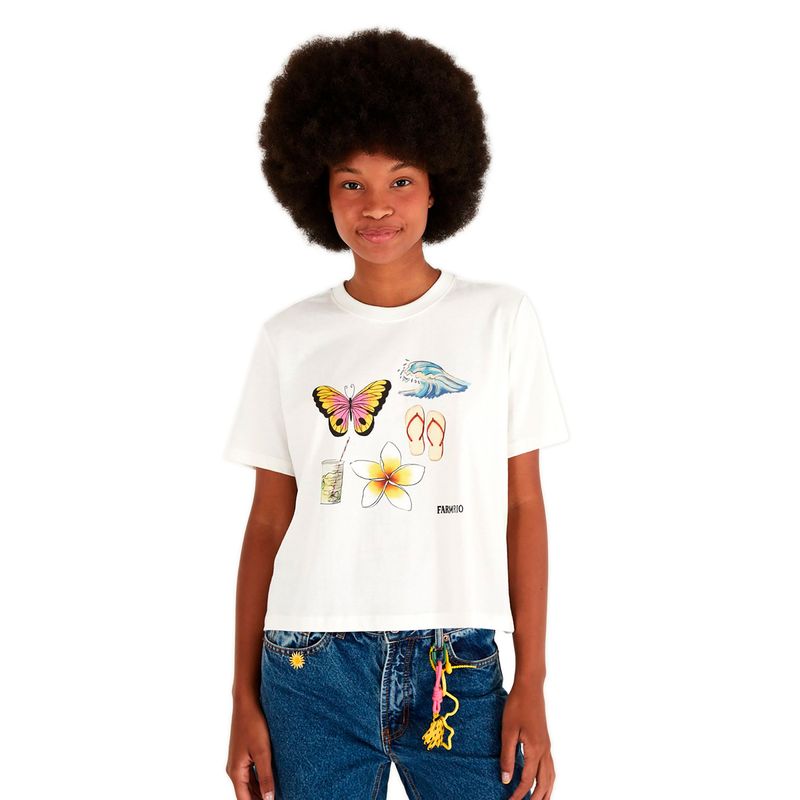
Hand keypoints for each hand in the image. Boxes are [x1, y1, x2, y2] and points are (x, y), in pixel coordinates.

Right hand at [226, 695, 274, 799]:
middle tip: (280, 797)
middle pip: (247, 793)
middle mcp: (235, 769)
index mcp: (236, 772)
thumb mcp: (262, 752)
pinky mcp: (244, 753)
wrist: (247, 702)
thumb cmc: (253, 724)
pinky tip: (273, 780)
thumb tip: (269, 799)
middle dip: (260, 798)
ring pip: (250, 784)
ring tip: (279, 792)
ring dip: (261, 790)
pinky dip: (260, 780)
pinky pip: (252, 773)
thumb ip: (265, 777)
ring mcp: (239, 761)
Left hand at [500, 681, 555, 799]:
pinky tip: (542, 780)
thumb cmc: (517, 706)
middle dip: (537, 798)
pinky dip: (548, 779)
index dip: (519, 794)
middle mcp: (544, 750)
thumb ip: (507, 756)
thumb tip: (506, 780)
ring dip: (546, 791)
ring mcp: (547, 745)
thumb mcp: (507, 731)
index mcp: (535, 750)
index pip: (528, 780)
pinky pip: (551, 766)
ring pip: (551, 776)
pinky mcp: (545, 740)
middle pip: (544, 783)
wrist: (530, 687)